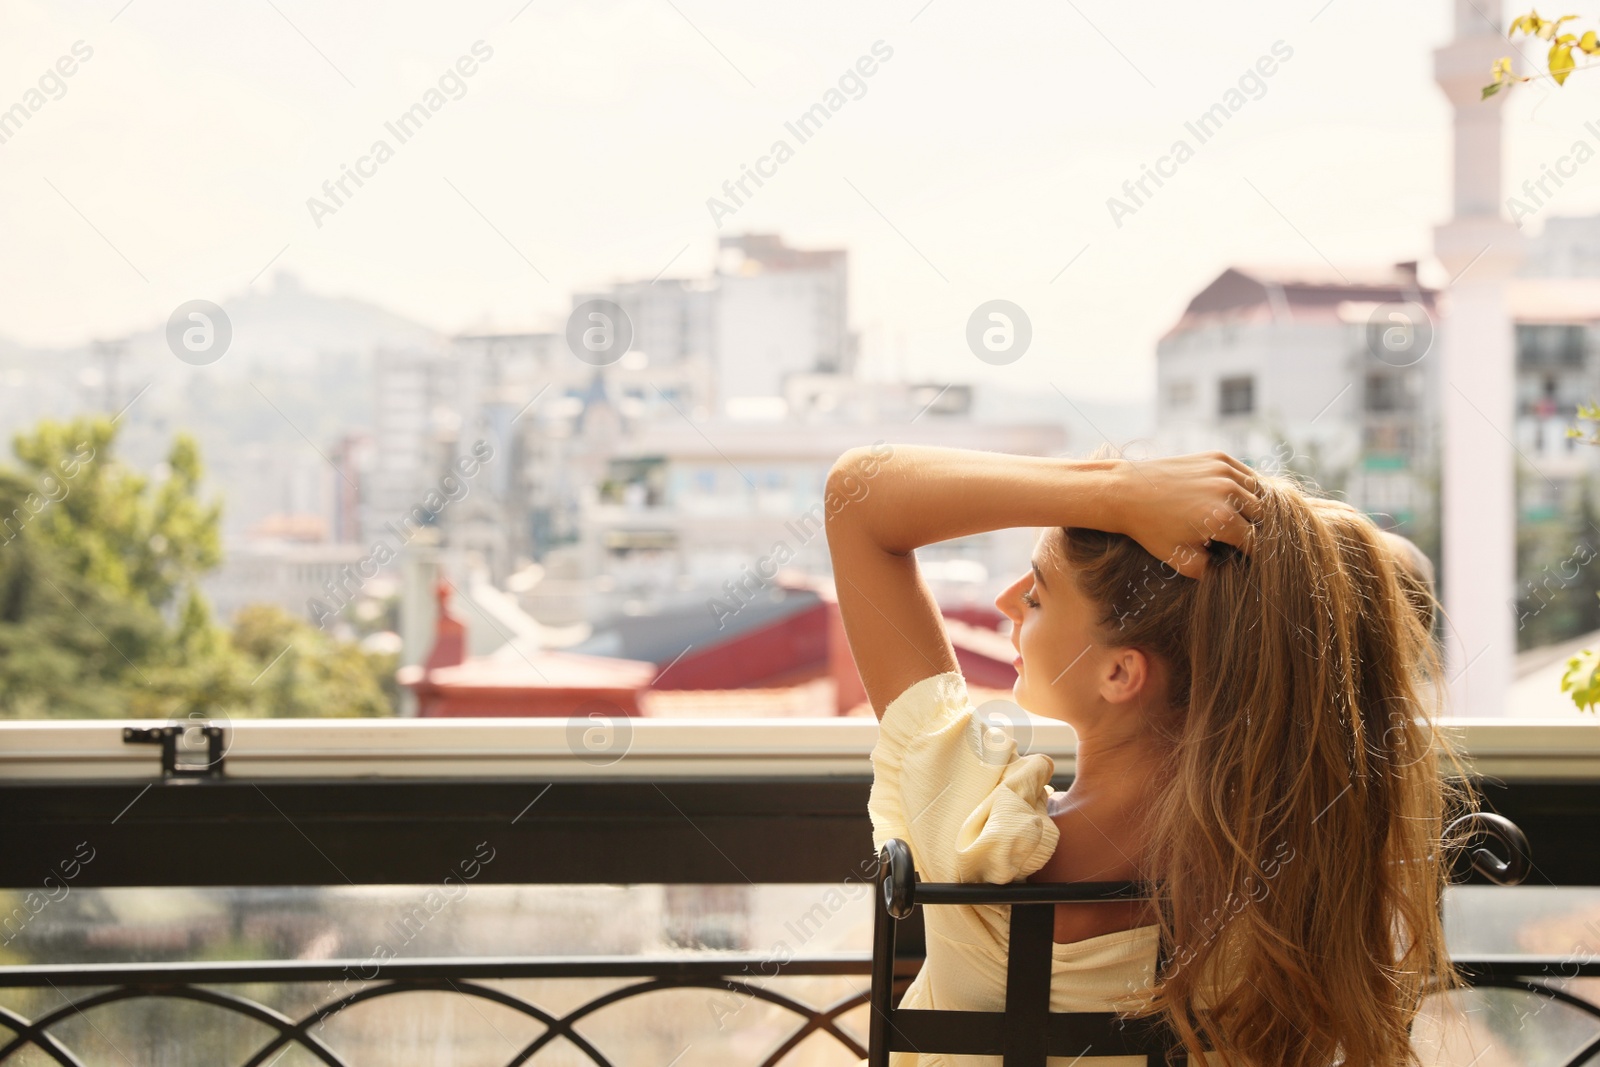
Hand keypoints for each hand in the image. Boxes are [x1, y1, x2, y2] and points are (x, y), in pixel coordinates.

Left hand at [1110, 451, 1261, 578]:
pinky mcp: (1218, 457)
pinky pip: (1246, 474)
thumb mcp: (1180, 559)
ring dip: (1254, 509)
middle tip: (1241, 541)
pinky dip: (1246, 488)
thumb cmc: (1151, 529)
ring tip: (1241, 522)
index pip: (1256, 542)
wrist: (1126, 492)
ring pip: (1260, 493)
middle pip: (1263, 517)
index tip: (1246, 560)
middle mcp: (1228, 491)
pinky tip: (1235, 500)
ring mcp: (1224, 470)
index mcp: (1222, 519)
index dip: (1253, 555)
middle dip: (1255, 530)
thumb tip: (1234, 573)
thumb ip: (1211, 571)